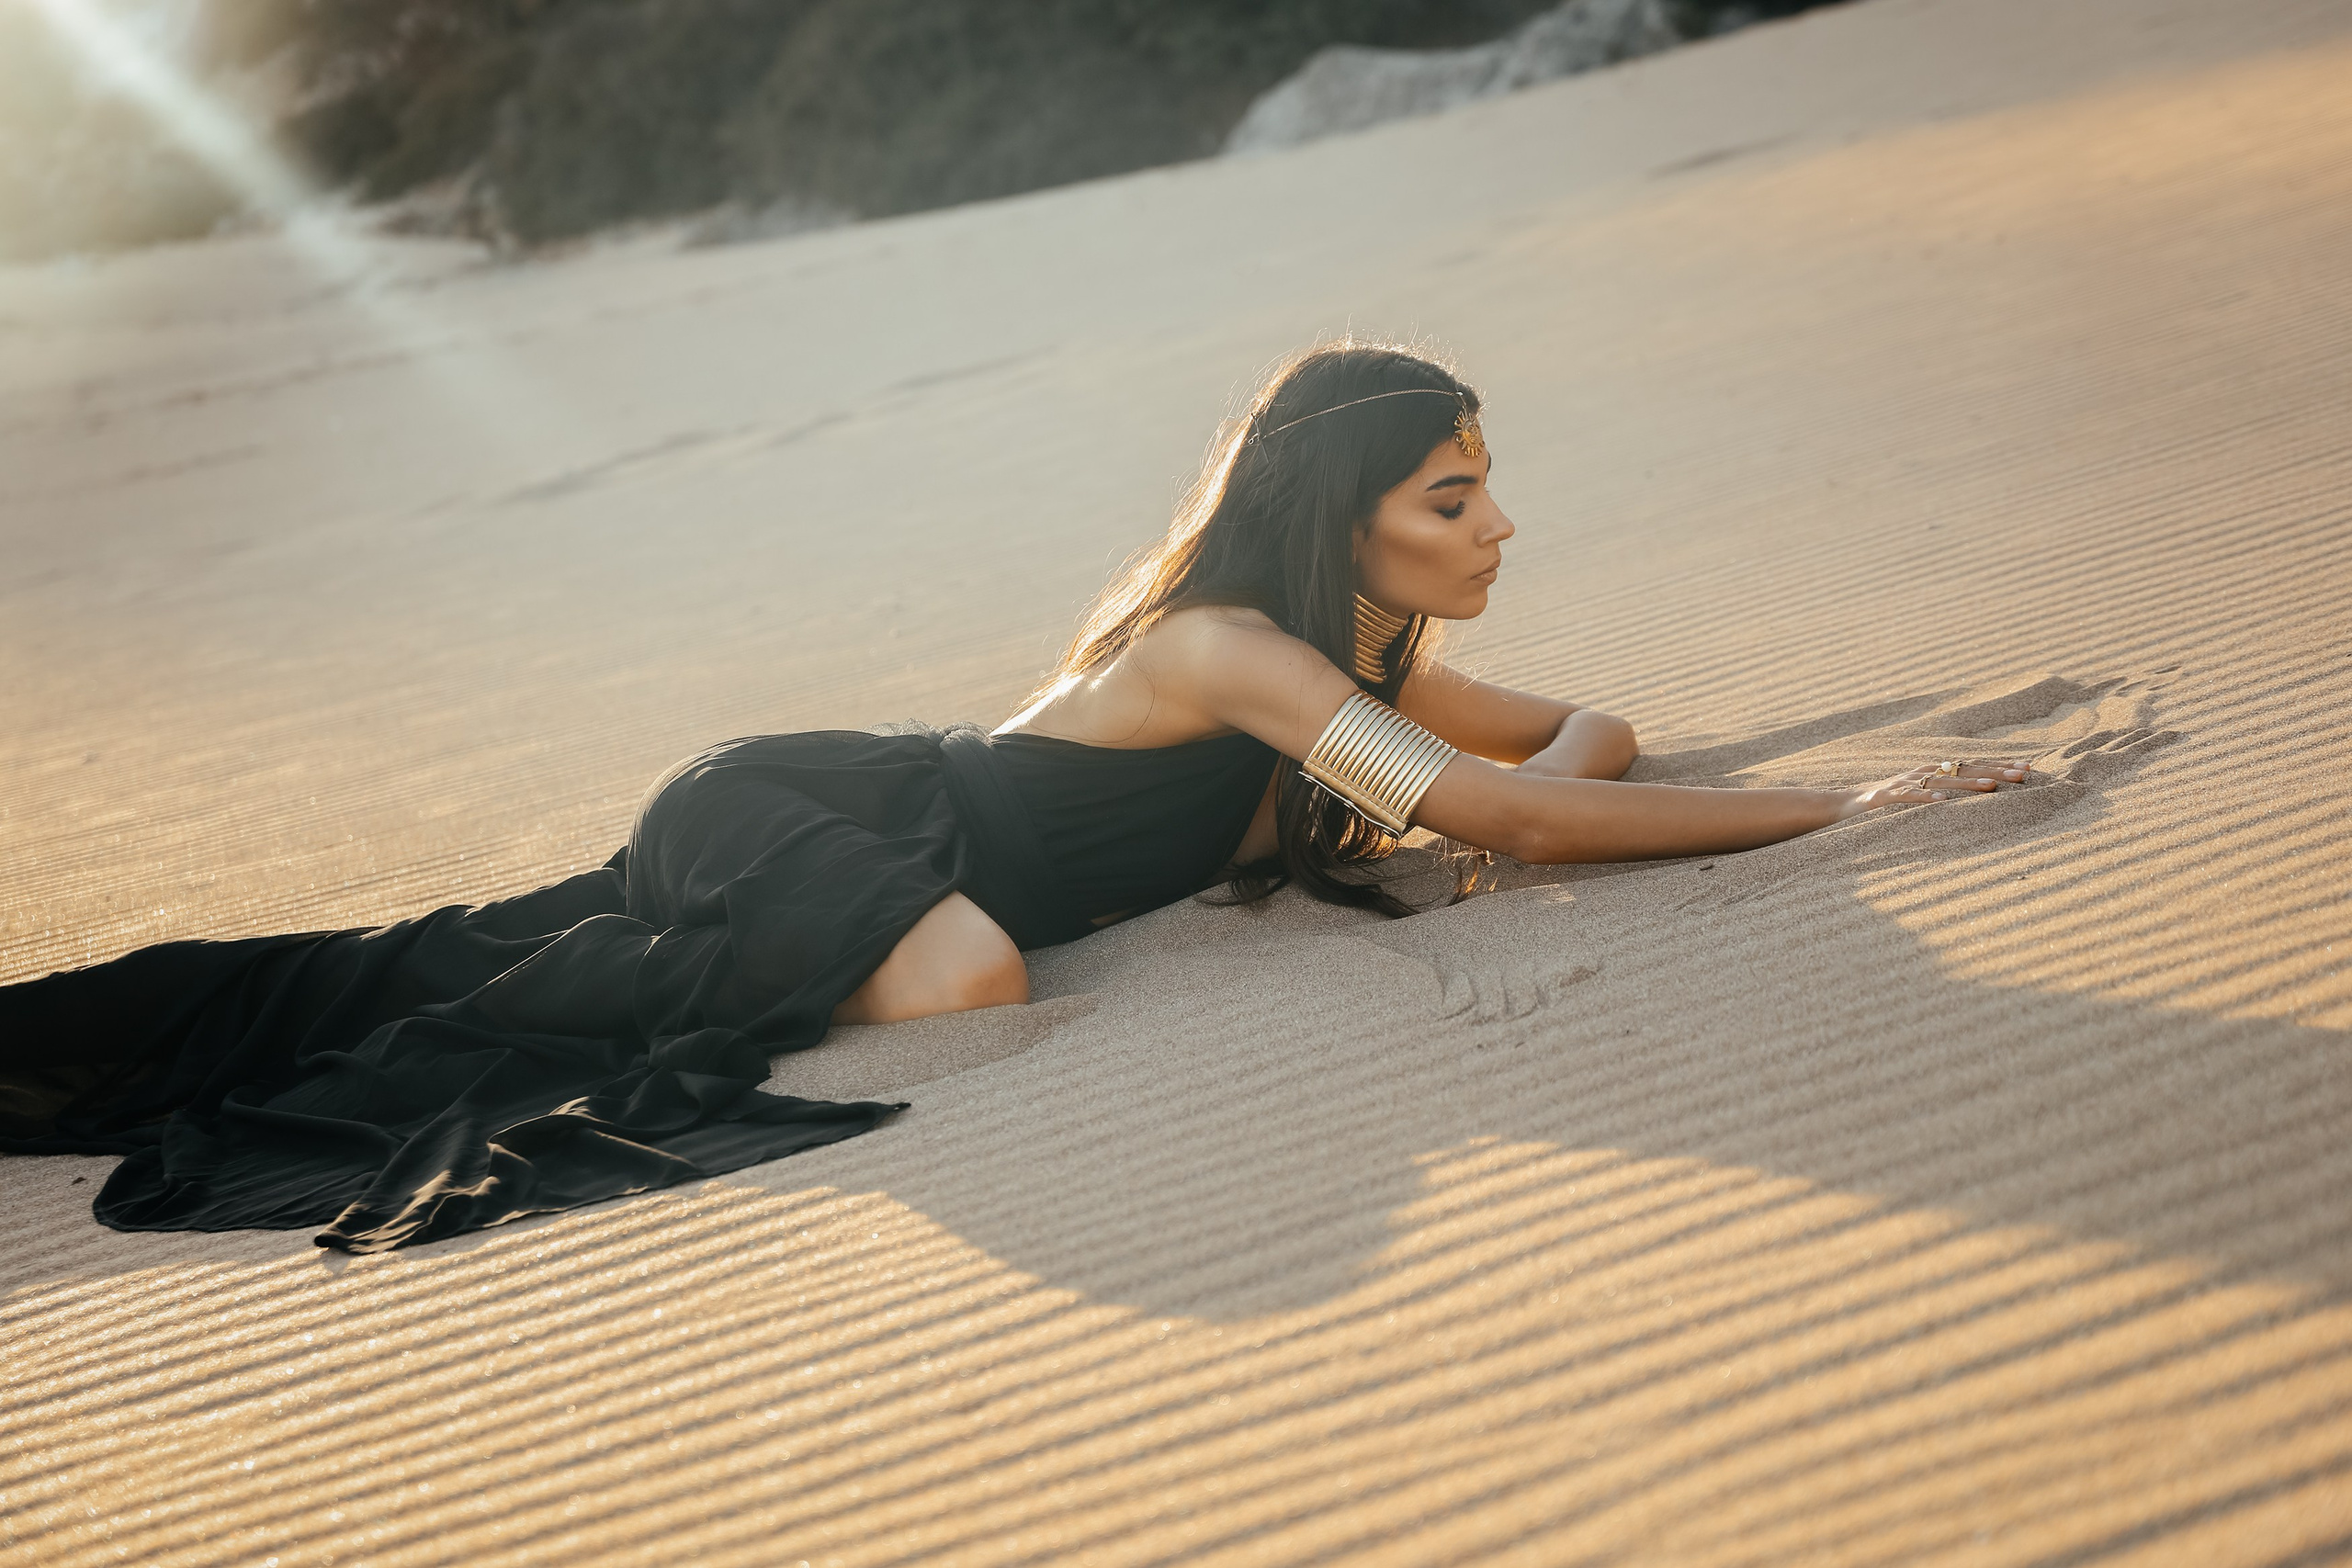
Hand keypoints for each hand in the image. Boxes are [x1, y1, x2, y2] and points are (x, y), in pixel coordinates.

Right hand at [1837, 758, 2028, 819]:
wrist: (1844, 804)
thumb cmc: (1889, 803)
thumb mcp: (1922, 795)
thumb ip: (1947, 794)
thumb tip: (1984, 797)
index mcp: (1935, 772)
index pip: (1973, 765)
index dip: (1999, 765)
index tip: (2028, 768)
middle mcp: (1924, 772)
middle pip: (1965, 768)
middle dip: (1995, 771)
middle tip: (2023, 774)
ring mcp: (1905, 783)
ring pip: (1942, 781)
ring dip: (1968, 783)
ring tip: (1992, 788)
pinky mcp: (1887, 797)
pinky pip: (1909, 797)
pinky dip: (1926, 798)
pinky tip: (1943, 803)